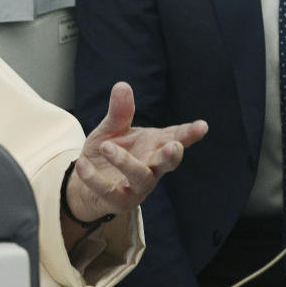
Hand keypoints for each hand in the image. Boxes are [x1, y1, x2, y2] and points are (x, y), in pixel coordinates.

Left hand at [66, 82, 207, 223]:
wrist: (85, 181)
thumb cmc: (107, 152)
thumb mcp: (112, 128)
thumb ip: (119, 111)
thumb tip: (122, 85)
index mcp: (154, 145)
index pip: (175, 137)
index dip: (189, 133)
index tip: (202, 126)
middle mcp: (151, 166)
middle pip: (167, 163)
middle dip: (172, 155)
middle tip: (173, 146)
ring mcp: (137, 186)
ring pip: (140, 177)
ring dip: (126, 162)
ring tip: (107, 146)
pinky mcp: (119, 200)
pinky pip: (108, 190)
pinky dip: (94, 178)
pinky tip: (83, 164)